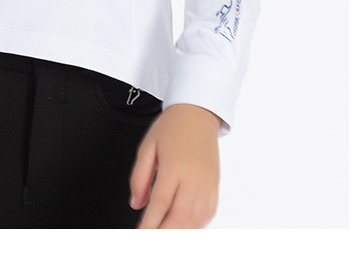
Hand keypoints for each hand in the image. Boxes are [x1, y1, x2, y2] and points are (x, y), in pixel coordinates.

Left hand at [129, 103, 220, 228]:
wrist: (198, 112)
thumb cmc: (172, 127)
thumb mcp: (147, 146)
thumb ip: (139, 176)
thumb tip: (136, 203)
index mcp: (174, 166)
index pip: (159, 203)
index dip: (149, 224)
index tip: (140, 234)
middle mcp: (193, 177)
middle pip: (179, 217)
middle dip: (164, 234)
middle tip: (151, 239)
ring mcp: (207, 183)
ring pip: (195, 219)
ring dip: (180, 232)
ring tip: (165, 235)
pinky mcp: (215, 185)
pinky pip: (208, 213)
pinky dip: (196, 225)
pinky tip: (184, 228)